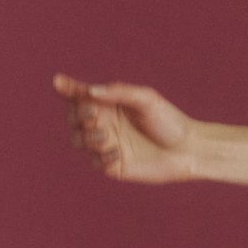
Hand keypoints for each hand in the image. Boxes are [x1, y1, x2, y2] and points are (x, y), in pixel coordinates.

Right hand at [52, 72, 196, 183]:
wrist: (188, 150)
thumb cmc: (169, 121)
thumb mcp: (146, 99)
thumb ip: (118, 92)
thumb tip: (89, 92)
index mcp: (109, 104)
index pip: (81, 95)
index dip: (67, 88)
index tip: (58, 83)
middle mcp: (104, 123)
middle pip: (73, 117)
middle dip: (77, 115)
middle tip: (94, 114)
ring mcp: (106, 144)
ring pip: (77, 140)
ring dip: (86, 136)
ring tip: (105, 135)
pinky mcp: (112, 165)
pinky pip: (93, 162)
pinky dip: (100, 157)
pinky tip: (117, 153)